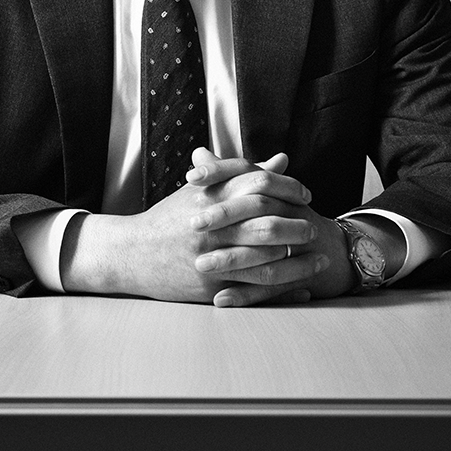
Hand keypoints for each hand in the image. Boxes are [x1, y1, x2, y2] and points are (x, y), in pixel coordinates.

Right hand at [61, 147, 349, 305]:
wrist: (132, 253)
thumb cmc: (170, 218)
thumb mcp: (202, 190)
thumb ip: (242, 174)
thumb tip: (281, 160)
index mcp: (211, 196)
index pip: (258, 185)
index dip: (287, 188)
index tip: (305, 194)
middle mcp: (212, 225)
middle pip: (265, 223)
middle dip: (295, 226)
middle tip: (315, 228)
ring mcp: (211, 257)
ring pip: (264, 260)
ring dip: (296, 262)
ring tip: (318, 259)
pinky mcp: (210, 285)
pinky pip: (253, 289)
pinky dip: (281, 290)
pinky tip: (302, 289)